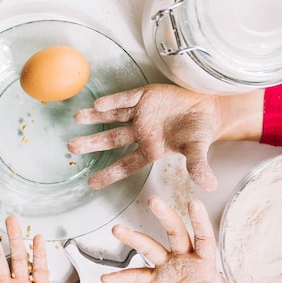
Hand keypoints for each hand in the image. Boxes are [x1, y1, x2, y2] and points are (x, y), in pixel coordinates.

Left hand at [69, 83, 219, 190]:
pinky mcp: (144, 96)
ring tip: (76, 118)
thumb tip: (210, 186)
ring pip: (112, 117)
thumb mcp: (197, 150)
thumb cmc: (200, 132)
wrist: (209, 108)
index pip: (126, 165)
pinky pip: (125, 98)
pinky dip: (112, 101)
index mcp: (151, 150)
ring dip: (94, 118)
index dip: (109, 174)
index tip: (91, 183)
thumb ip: (197, 166)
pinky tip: (97, 104)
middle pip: (112, 140)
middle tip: (71, 148)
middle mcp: (141, 133)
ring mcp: (140, 114)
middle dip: (92, 143)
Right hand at [101, 197, 279, 282]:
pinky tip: (105, 277)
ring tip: (116, 228)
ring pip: (150, 248)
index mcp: (206, 259)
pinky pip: (137, 276)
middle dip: (166, 217)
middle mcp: (186, 257)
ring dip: (134, 239)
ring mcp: (169, 266)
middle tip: (153, 200)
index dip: (199, 221)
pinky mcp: (157, 279)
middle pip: (175, 233)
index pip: (203, 237)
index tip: (193, 201)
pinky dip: (122, 277)